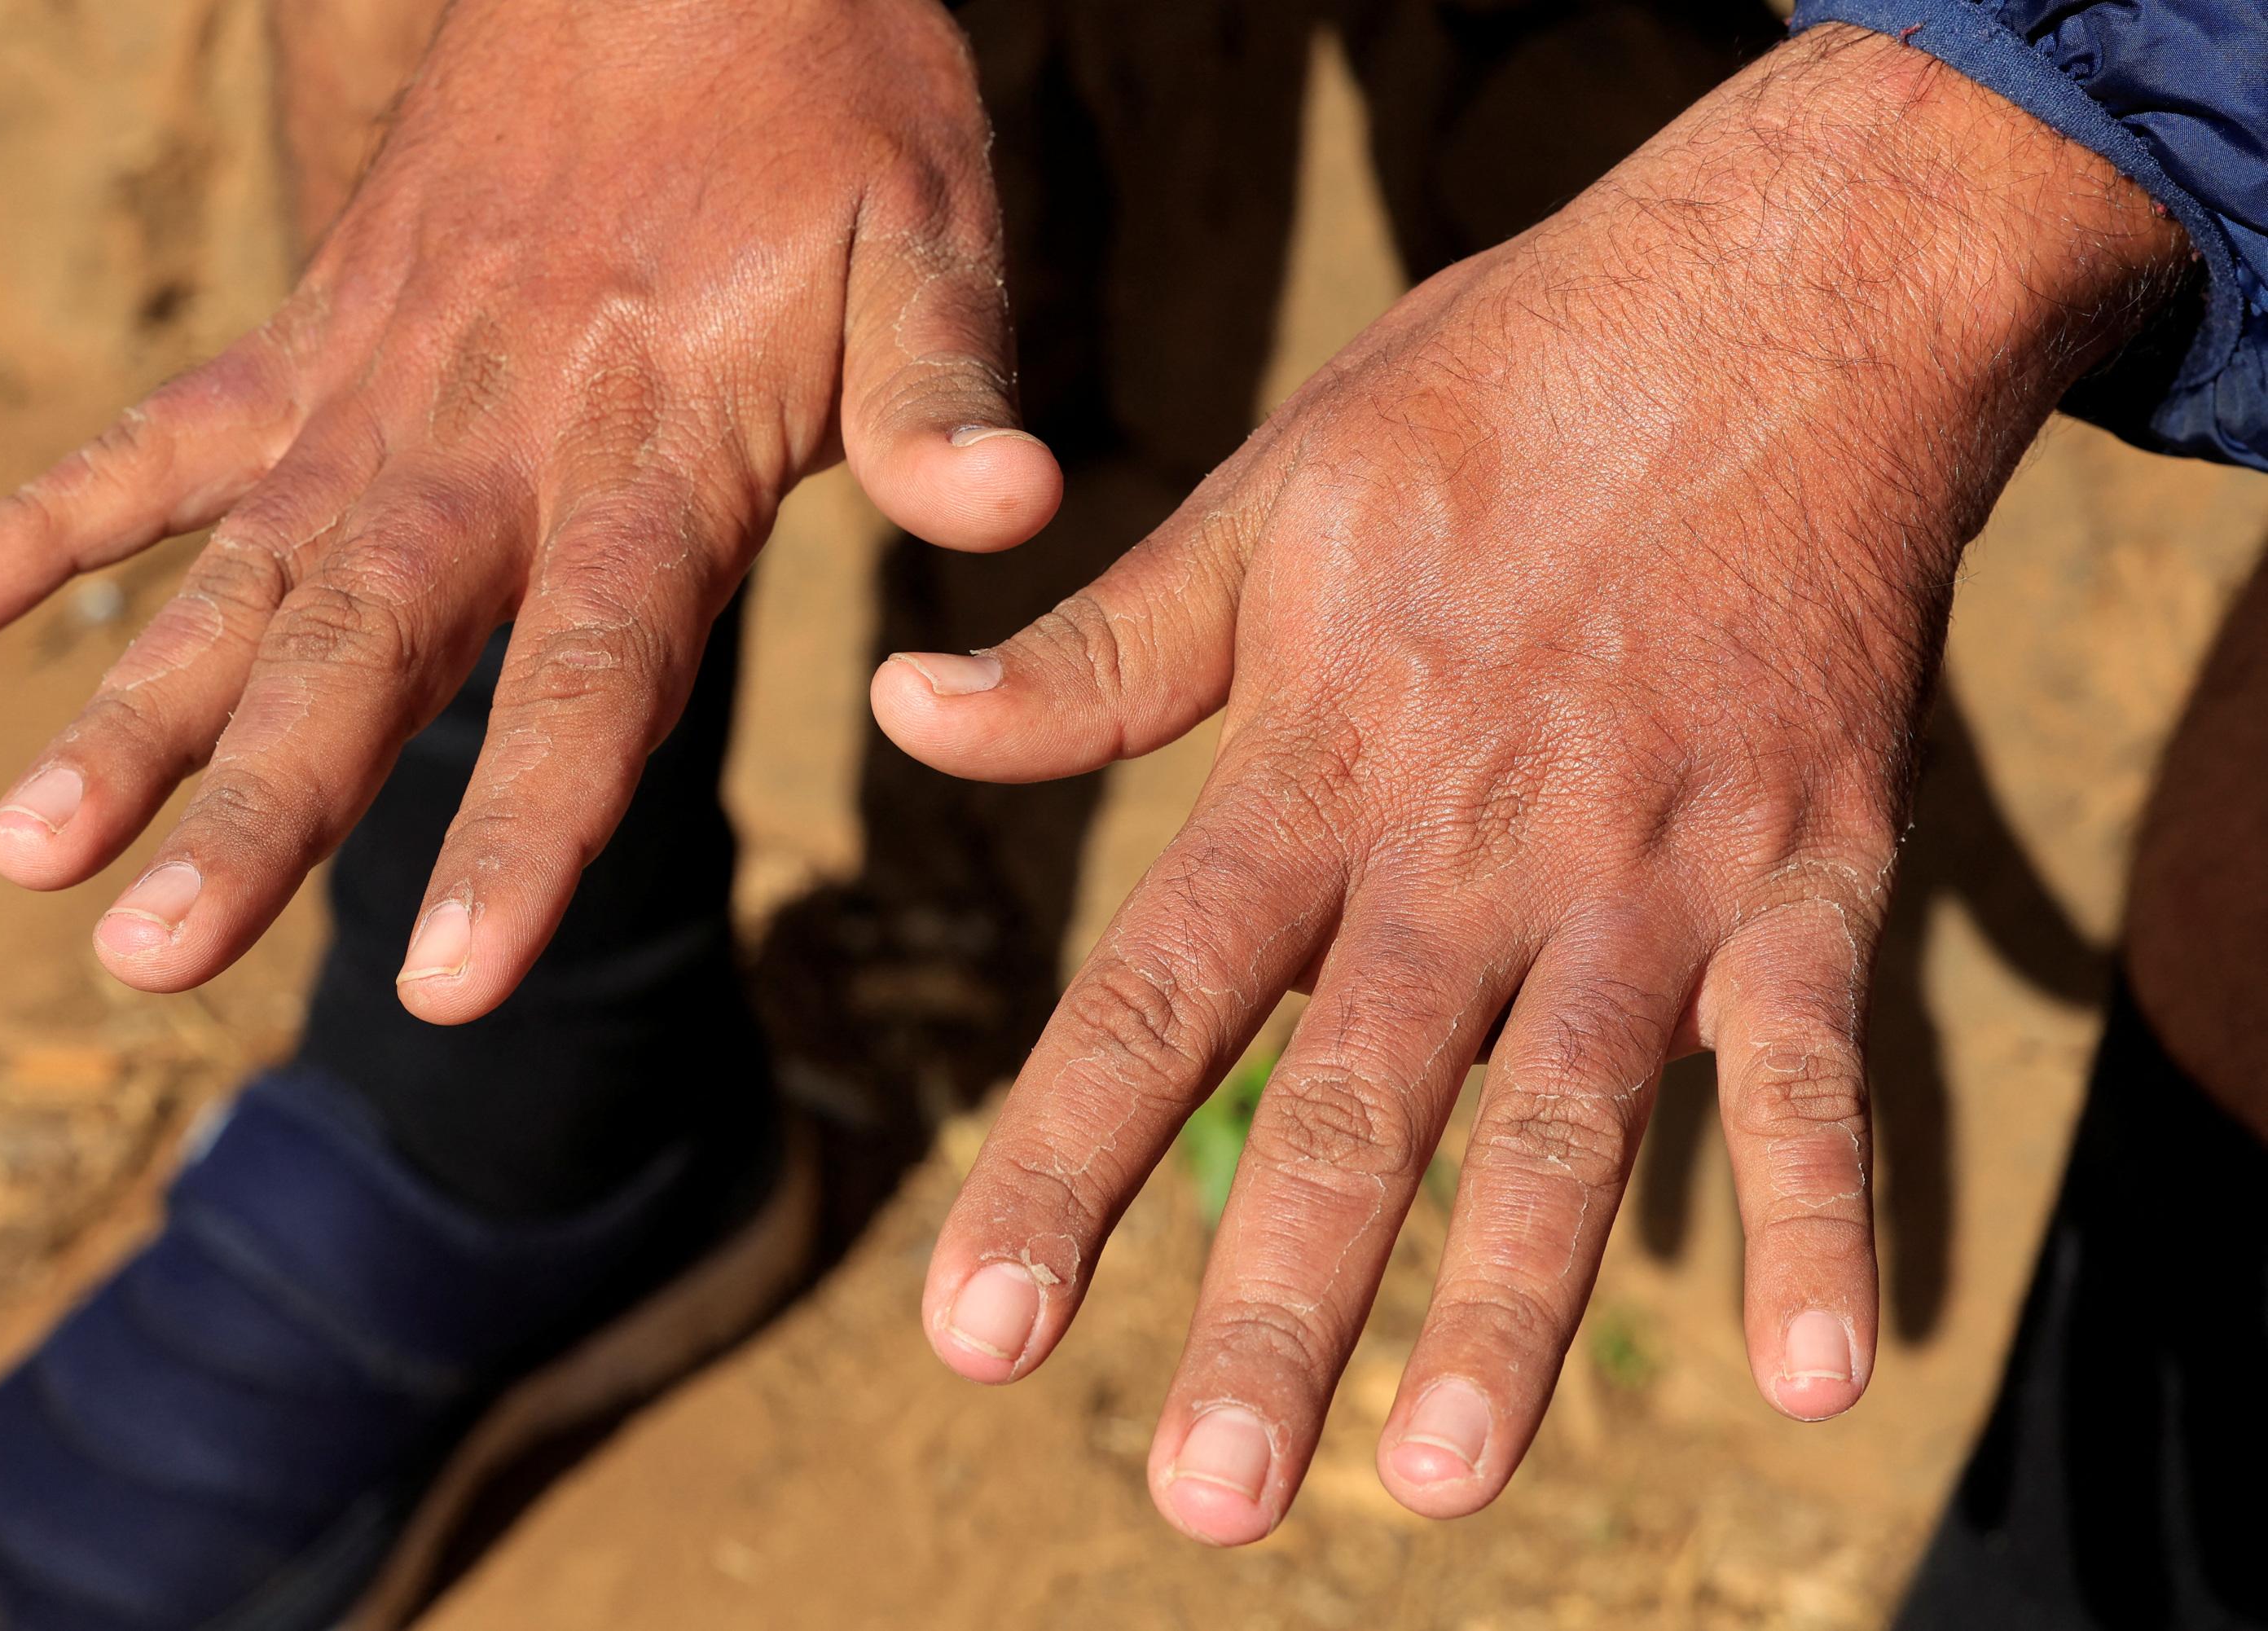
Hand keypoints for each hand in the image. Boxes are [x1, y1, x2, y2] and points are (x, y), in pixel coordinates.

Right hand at [0, 0, 1058, 1020]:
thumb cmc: (832, 107)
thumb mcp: (935, 244)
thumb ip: (946, 393)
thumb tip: (1011, 508)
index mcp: (649, 456)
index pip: (589, 679)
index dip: (525, 830)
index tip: (451, 981)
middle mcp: (488, 444)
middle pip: (364, 650)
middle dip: (261, 810)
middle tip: (145, 955)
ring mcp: (378, 388)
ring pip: (238, 572)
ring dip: (132, 710)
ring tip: (25, 853)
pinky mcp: (319, 332)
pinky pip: (165, 433)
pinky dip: (53, 518)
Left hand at [876, 27, 2183, 1541]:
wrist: (1779, 304)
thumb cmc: (1496, 398)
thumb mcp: (1265, 503)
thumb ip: (1098, 655)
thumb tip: (903, 711)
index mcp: (1315, 761)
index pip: (1157, 998)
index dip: (1057, 1169)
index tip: (974, 1337)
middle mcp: (1468, 844)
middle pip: (1354, 1103)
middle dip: (1279, 1306)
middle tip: (1206, 1500)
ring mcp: (1649, 866)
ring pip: (1567, 1119)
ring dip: (1509, 1306)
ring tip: (1436, 1479)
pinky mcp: (1809, 866)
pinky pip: (1816, 1065)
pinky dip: (1821, 1214)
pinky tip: (1819, 1380)